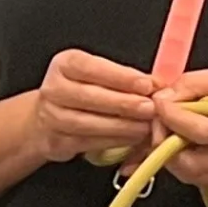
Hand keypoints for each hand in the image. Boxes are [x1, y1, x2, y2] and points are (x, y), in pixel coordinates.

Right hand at [26, 48, 161, 165]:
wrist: (50, 118)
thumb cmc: (81, 92)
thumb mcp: (99, 75)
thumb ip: (125, 78)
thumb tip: (157, 84)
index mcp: (65, 65)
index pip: (92, 68)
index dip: (121, 77)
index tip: (146, 85)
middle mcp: (53, 88)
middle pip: (90, 96)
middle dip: (124, 103)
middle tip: (150, 108)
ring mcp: (52, 116)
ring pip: (88, 123)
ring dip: (121, 126)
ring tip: (145, 127)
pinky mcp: (57, 141)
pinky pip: (88, 142)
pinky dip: (113, 141)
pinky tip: (132, 139)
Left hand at [155, 67, 207, 190]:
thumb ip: (195, 83)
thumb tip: (164, 96)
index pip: (201, 130)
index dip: (173, 116)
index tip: (160, 102)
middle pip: (190, 162)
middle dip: (165, 140)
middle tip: (161, 121)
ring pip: (190, 174)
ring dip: (171, 154)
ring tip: (172, 131)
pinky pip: (198, 179)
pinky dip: (183, 163)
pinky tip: (184, 144)